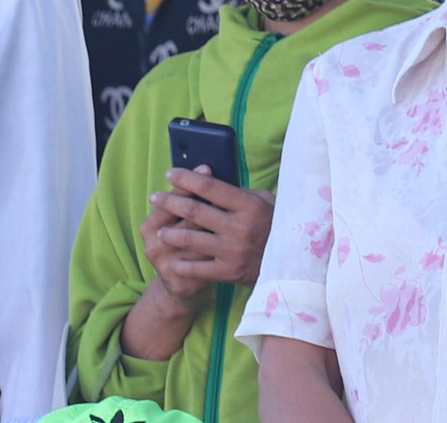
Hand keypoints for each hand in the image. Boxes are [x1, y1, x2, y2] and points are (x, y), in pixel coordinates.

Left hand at [143, 166, 277, 293]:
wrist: (292, 265)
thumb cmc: (276, 226)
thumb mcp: (266, 202)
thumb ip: (241, 193)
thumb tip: (212, 182)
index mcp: (248, 205)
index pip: (209, 187)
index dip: (186, 178)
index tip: (170, 173)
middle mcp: (239, 227)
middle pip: (194, 211)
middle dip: (170, 201)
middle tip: (155, 196)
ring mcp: (232, 251)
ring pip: (190, 239)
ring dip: (170, 233)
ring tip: (158, 230)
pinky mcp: (228, 272)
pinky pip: (197, 268)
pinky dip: (181, 264)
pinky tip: (171, 259)